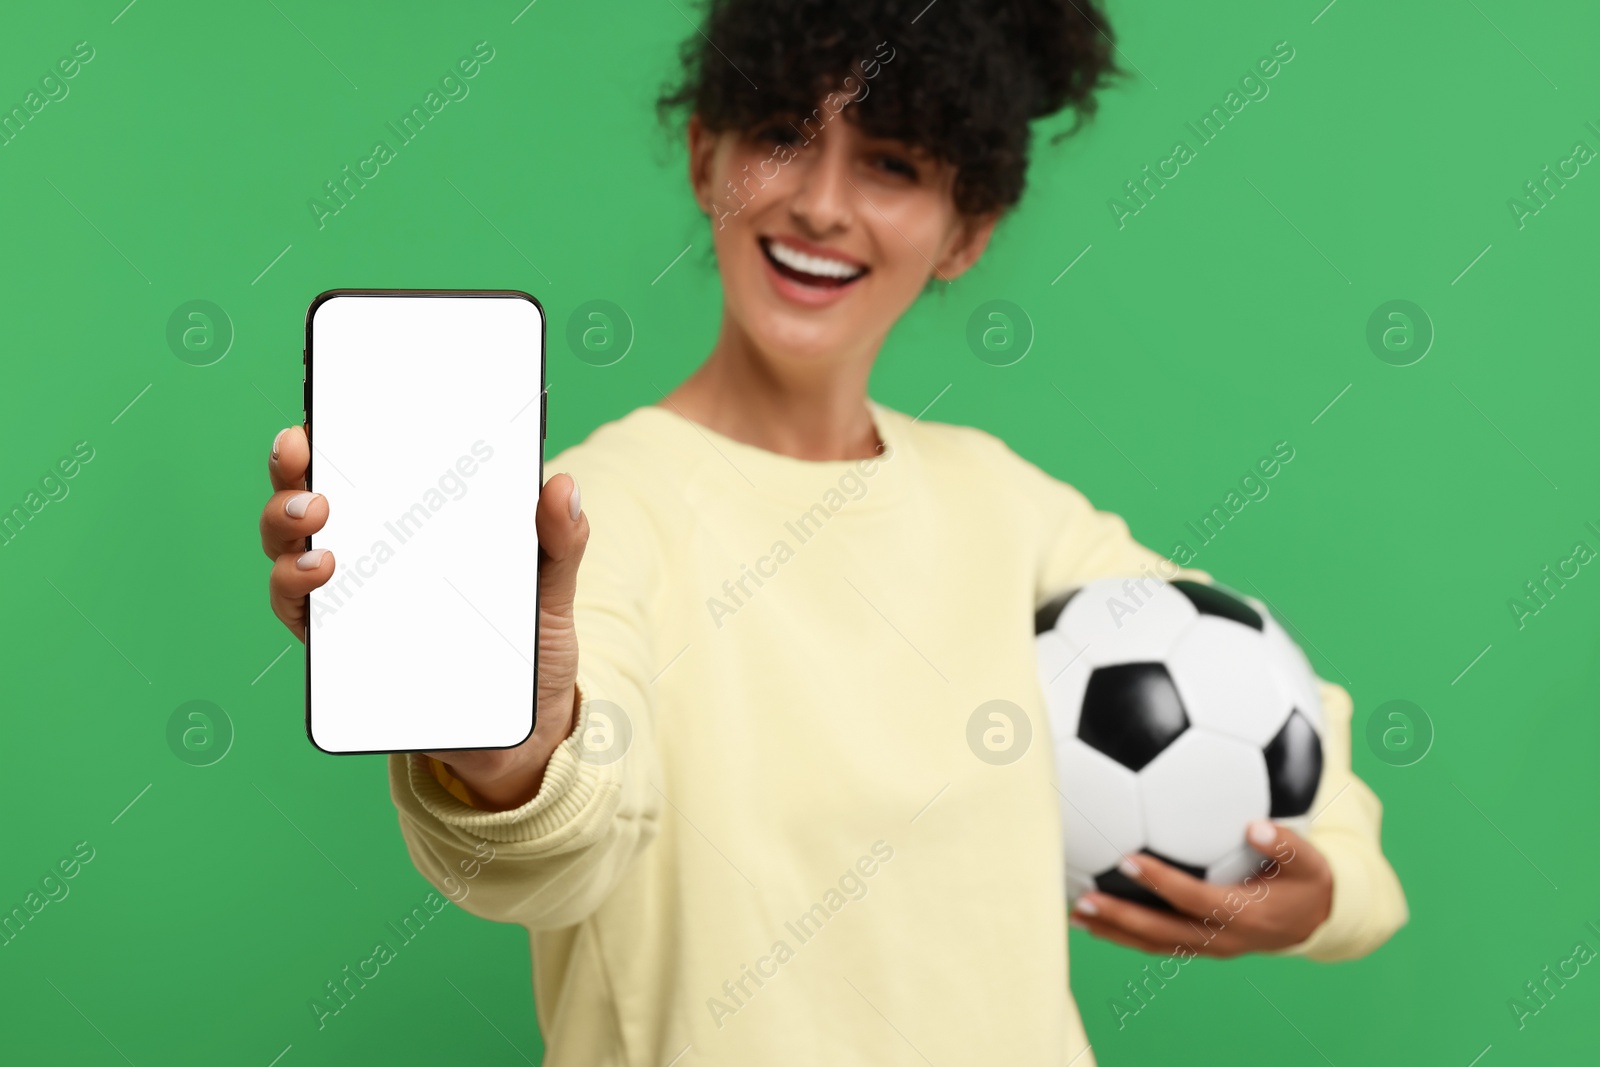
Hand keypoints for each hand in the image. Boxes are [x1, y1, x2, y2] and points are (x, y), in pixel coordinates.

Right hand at [260, 424, 589, 808]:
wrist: (523, 723)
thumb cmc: (528, 642)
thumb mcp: (551, 585)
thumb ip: (560, 539)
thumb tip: (563, 486)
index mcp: (413, 523)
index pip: (360, 468)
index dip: (328, 436)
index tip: (319, 414)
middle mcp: (370, 553)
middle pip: (307, 501)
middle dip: (291, 473)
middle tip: (306, 461)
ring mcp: (349, 599)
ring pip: (289, 552)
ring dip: (284, 530)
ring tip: (314, 523)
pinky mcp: (341, 650)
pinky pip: (298, 615)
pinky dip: (294, 590)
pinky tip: (320, 574)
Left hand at [1070, 820, 1331, 957]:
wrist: (1317, 922)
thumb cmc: (1308, 882)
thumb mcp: (1309, 862)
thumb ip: (1285, 843)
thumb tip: (1255, 824)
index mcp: (1244, 915)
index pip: (1193, 899)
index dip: (1160, 882)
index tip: (1126, 859)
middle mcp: (1222, 938)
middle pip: (1162, 933)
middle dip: (1120, 919)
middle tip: (1081, 901)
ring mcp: (1209, 947)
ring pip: (1154, 944)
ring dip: (1114, 932)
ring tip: (1074, 915)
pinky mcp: (1201, 946)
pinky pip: (1158, 943)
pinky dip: (1125, 934)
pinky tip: (1096, 917)